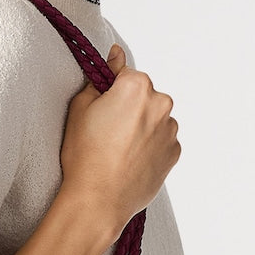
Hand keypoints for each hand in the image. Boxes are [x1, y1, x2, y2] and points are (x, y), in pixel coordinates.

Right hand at [59, 43, 180, 238]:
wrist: (98, 201)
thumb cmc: (84, 156)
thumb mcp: (80, 108)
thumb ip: (101, 76)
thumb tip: (116, 54)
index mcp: (137, 86)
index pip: (125, 74)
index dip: (110, 92)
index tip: (101, 109)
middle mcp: (161, 103)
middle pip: (144, 96)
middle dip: (129, 109)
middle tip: (106, 133)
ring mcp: (171, 130)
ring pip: (155, 119)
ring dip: (141, 128)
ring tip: (118, 151)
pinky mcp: (174, 153)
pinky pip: (162, 141)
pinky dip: (149, 147)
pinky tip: (130, 161)